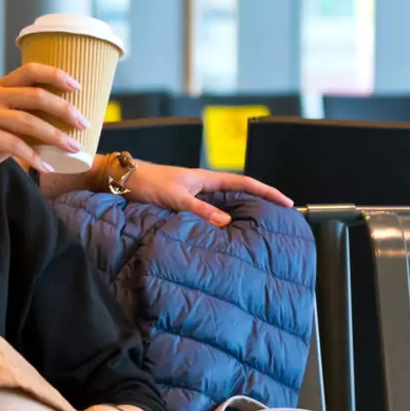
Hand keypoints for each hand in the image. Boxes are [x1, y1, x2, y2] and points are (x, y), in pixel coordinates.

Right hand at [0, 64, 87, 203]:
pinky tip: (47, 167)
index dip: (56, 75)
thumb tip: (66, 123)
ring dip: (56, 136)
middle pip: (36, 96)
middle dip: (65, 109)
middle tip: (84, 123)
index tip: (78, 87)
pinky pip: (14, 145)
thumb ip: (26, 117)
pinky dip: (34, 158)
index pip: (30, 70)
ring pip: (29, 122)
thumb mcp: (4, 124)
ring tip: (74, 148)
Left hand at [118, 165, 292, 227]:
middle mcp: (203, 184)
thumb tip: (226, 223)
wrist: (122, 178)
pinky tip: (224, 232)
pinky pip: (210, 211)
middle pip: (239, 192)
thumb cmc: (147, 183)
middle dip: (260, 202)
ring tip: (258, 228)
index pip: (245, 183)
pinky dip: (221, 220)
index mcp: (206, 178)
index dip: (267, 192)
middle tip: (279, 217)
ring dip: (241, 212)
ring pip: (225, 203)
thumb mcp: (175, 198)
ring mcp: (194, 193)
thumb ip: (200, 210)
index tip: (287, 202)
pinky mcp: (183, 202)